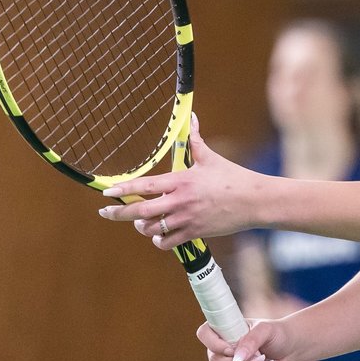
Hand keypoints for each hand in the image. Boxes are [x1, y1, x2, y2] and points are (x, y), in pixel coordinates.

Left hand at [97, 114, 267, 248]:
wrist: (253, 201)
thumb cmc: (233, 177)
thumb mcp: (211, 158)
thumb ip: (196, 140)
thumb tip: (191, 118)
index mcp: (181, 180)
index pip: (145, 186)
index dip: (124, 189)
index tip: (107, 191)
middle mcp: (180, 201)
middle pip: (140, 212)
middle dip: (118, 214)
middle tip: (106, 213)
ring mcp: (186, 219)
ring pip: (151, 229)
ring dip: (141, 227)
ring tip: (141, 223)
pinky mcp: (194, 233)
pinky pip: (167, 242)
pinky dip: (159, 240)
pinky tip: (159, 236)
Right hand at [199, 317, 299, 360]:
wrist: (289, 348)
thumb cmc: (277, 333)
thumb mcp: (266, 330)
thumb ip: (251, 340)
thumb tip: (236, 358)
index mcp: (225, 329)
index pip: (204, 334)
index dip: (214, 344)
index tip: (233, 349)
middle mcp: (222, 347)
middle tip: (260, 357)